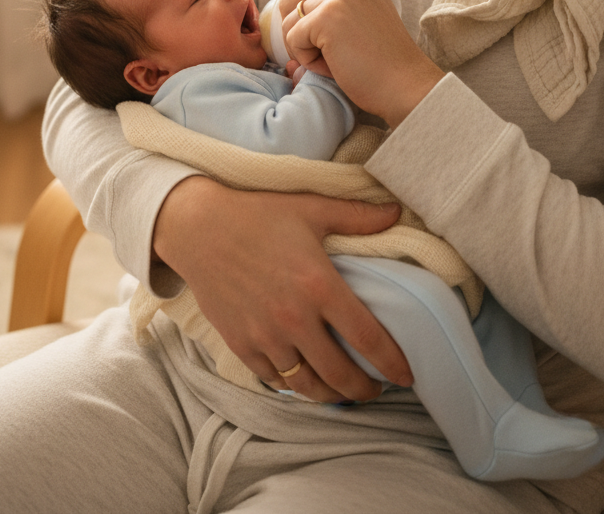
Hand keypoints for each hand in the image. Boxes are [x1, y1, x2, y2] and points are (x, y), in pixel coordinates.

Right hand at [152, 176, 413, 401]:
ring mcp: (265, 336)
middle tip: (376, 388)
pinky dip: (294, 385)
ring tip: (344, 392)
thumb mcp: (310, 208)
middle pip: (340, 374)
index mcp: (318, 285)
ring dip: (332, 395)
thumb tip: (396, 212)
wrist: (197, 226)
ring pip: (307, 385)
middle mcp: (294, 318)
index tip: (406, 375)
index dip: (392, 363)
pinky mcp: (240, 344)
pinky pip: (275, 380)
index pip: (368, 338)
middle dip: (365, 389)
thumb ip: (357, 216)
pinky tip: (305, 378)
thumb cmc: (256, 213)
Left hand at [242, 0, 443, 126]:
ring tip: (338, 58)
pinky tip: (337, 63)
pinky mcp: (329, 16)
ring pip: (289, 21)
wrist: (405, 85)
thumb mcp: (353, 21)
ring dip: (304, 48)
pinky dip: (309, 59)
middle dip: (298, 33)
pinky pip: (294, 39)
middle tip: (333, 54)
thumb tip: (280, 21)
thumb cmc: (379, 63)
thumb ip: (325, 7)